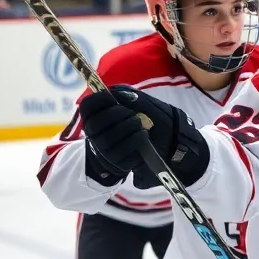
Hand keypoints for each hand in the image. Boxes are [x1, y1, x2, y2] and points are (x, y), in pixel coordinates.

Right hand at [78, 86, 209, 187]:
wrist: (171, 141)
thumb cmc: (153, 117)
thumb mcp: (142, 102)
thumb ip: (129, 96)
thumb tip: (118, 95)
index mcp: (99, 114)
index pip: (88, 106)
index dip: (98, 100)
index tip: (111, 98)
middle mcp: (97, 133)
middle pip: (96, 124)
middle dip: (116, 115)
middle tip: (133, 115)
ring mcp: (106, 149)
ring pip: (107, 140)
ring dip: (127, 129)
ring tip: (141, 126)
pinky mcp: (118, 163)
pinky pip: (120, 155)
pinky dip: (135, 142)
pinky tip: (144, 137)